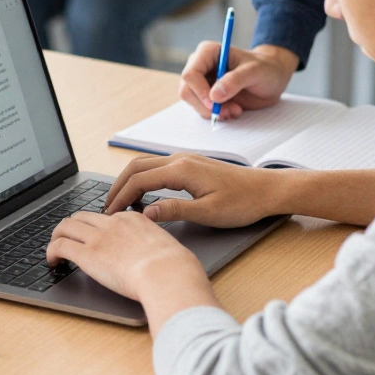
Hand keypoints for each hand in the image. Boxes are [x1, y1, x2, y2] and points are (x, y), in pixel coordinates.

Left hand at [47, 211, 212, 306]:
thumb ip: (156, 248)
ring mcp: (98, 237)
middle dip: (72, 227)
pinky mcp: (87, 254)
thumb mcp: (168, 247)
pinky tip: (52, 262)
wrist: (168, 273)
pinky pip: (59, 246)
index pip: (107, 218)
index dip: (96, 228)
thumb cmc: (175, 267)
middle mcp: (113, 223)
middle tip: (68, 239)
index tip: (94, 238)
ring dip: (57, 236)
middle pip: (82, 217)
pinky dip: (50, 252)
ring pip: (65, 226)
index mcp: (133, 219)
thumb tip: (159, 259)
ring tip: (55, 249)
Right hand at [104, 153, 282, 226]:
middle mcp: (180, 159)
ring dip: (129, 181)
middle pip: (136, 167)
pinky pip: (157, 167)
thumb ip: (174, 211)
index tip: (109, 214)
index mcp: (181, 170)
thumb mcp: (208, 213)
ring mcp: (185, 160)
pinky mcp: (190, 164)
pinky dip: (143, 179)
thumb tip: (144, 213)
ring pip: (145, 165)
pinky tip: (143, 195)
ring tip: (121, 203)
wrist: (267, 190)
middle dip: (118, 186)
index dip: (120, 197)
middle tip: (108, 208)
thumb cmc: (242, 203)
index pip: (139, 180)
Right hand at [179, 43, 298, 120]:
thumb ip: (235, 80)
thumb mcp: (255, 72)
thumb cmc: (266, 69)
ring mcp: (202, 82)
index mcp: (208, 52)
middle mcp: (200, 66)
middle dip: (207, 106)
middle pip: (187, 91)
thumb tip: (214, 95)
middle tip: (230, 111)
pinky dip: (216, 114)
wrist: (272, 79)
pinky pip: (202, 110)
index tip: (215, 104)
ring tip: (236, 110)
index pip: (190, 74)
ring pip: (193, 103)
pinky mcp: (206, 95)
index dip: (199, 91)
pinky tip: (233, 110)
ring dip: (213, 112)